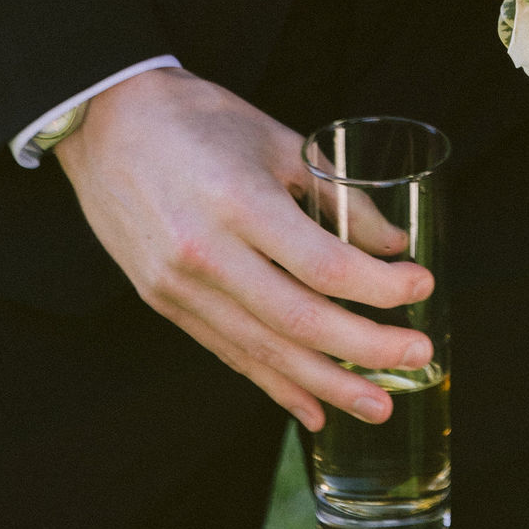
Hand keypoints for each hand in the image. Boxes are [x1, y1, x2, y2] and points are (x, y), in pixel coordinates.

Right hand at [56, 66, 432, 430]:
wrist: (106, 121)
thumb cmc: (198, 119)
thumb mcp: (276, 140)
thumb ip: (335, 195)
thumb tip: (391, 245)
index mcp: (238, 201)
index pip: (324, 265)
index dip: (380, 286)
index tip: (422, 285)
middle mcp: (206, 253)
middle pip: (300, 320)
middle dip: (366, 348)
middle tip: (418, 356)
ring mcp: (179, 286)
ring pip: (264, 350)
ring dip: (327, 384)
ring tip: (377, 406)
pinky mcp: (164, 303)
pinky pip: (229, 353)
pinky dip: (275, 384)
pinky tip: (313, 408)